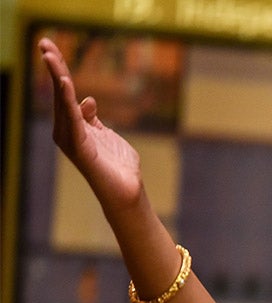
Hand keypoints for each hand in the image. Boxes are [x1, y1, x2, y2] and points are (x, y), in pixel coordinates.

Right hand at [40, 37, 142, 209]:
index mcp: (73, 125)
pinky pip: (72, 118)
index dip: (58, 70)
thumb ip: (93, 118)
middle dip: (53, 67)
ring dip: (57, 77)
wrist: (126, 190)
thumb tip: (87, 99)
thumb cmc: (117, 165)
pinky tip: (64, 83)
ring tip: (50, 55)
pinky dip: (67, 100)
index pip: (64, 92)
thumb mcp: (107, 135)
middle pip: (59, 93)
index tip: (50, 47)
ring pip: (62, 101)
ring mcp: (70, 138)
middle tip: (45, 42)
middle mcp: (66, 130)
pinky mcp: (78, 146)